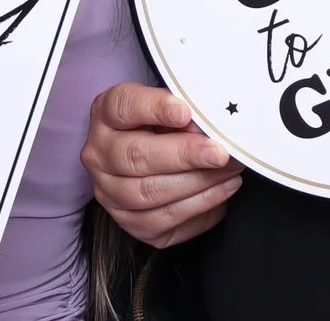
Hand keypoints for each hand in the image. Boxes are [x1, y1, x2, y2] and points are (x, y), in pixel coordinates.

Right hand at [79, 83, 240, 248]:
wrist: (153, 156)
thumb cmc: (164, 125)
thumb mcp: (170, 106)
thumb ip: (184, 111)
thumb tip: (208, 127)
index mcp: (106, 114)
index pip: (124, 107)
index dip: (155, 108)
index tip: (185, 112)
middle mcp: (99, 155)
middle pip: (136, 156)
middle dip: (184, 155)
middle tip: (219, 153)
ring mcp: (110, 193)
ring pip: (150, 194)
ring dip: (197, 184)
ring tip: (230, 171)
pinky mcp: (130, 223)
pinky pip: (164, 222)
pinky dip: (199, 207)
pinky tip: (222, 191)